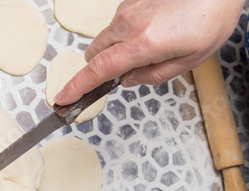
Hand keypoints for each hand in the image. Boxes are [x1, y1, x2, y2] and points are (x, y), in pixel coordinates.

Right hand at [55, 0, 245, 104]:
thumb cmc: (211, 17)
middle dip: (97, 70)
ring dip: (113, 51)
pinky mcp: (130, 1)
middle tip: (119, 76)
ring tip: (146, 49)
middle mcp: (128, 25)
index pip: (98, 70)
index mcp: (142, 44)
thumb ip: (154, 75)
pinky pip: (117, 24)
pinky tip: (150, 31)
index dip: (77, 87)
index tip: (63, 98)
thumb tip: (129, 81)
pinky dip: (124, 34)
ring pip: (104, 39)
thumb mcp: (190, 59)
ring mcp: (127, 10)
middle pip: (93, 55)